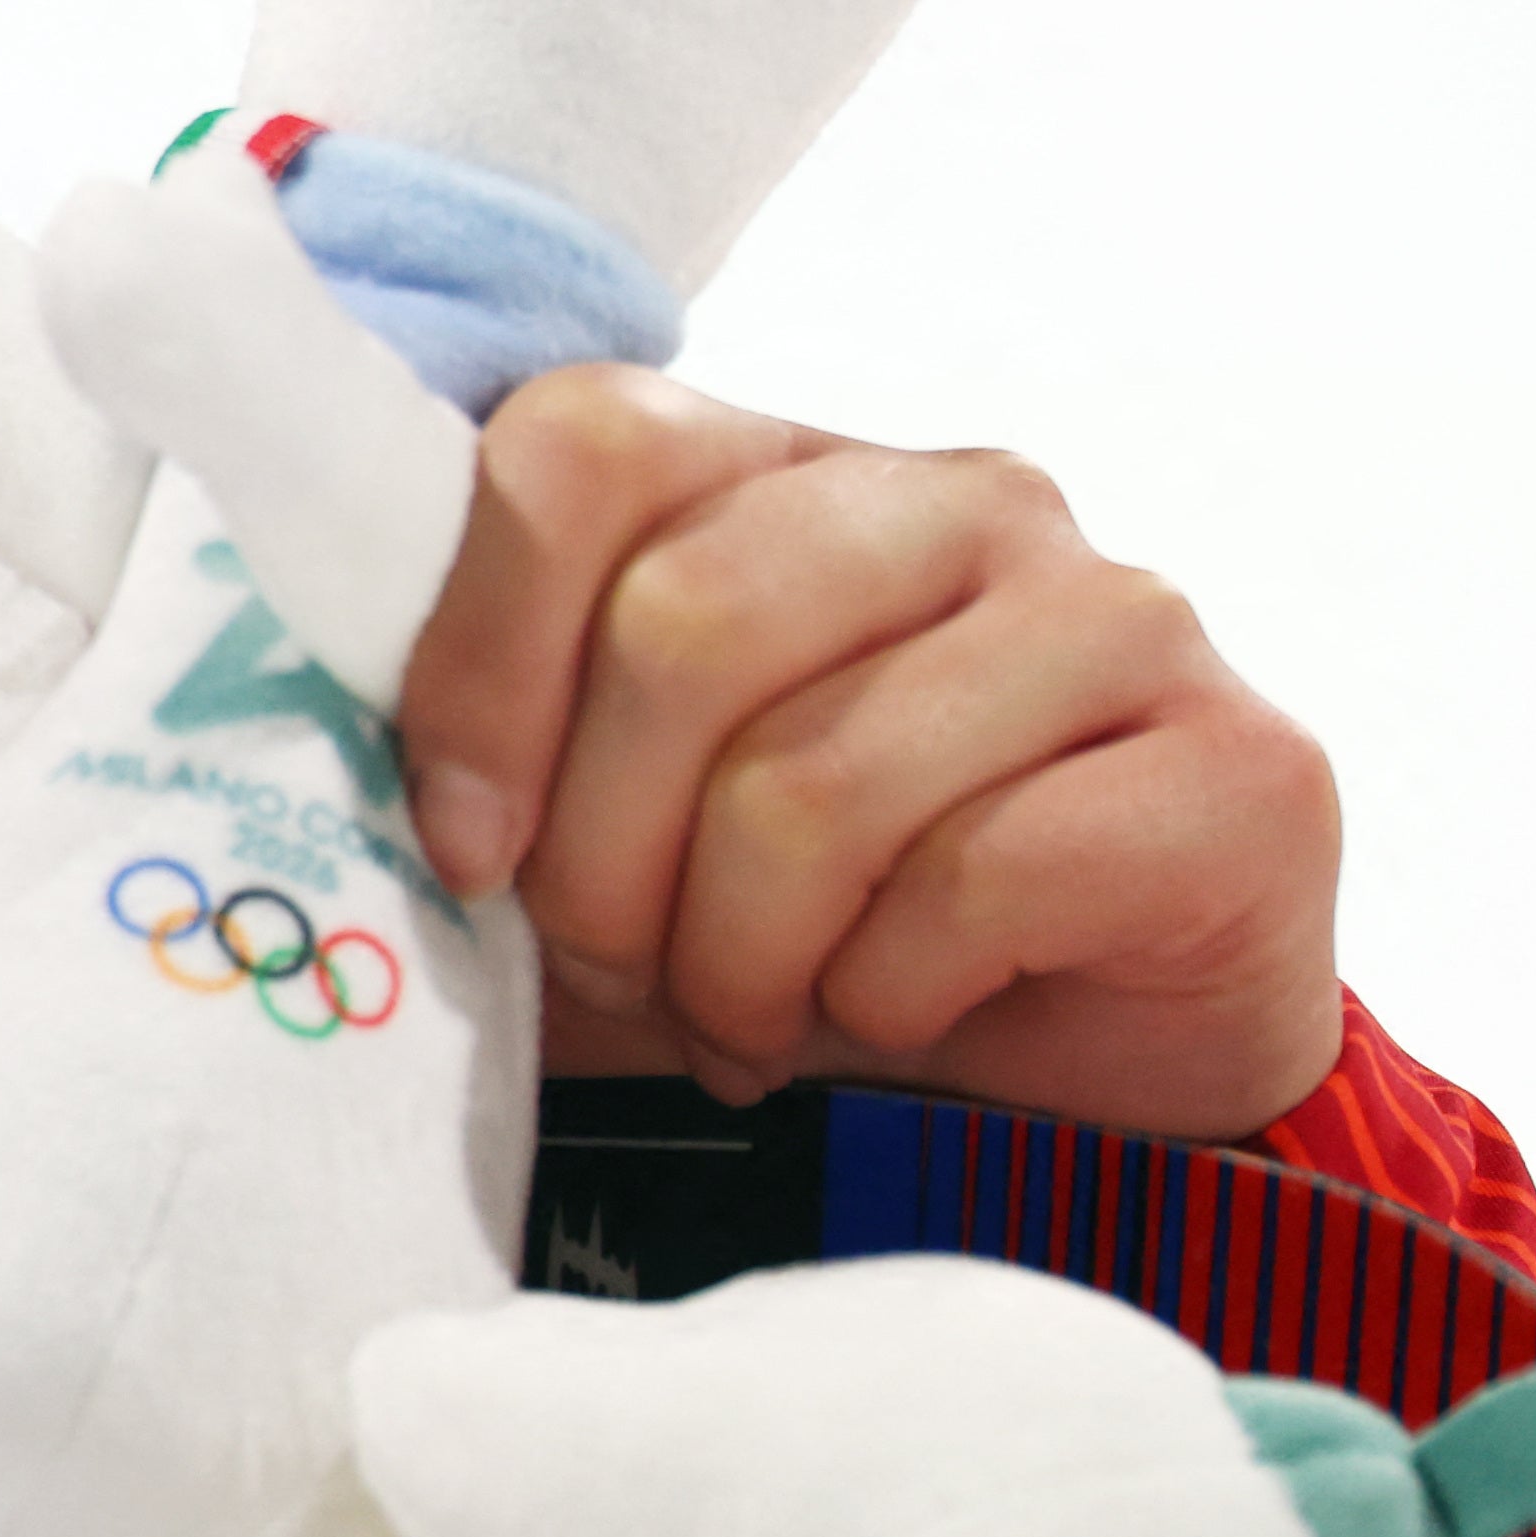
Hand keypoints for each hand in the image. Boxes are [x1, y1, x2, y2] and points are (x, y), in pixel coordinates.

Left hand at [390, 371, 1342, 1137]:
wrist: (1088, 1091)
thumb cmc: (807, 936)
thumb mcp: (610, 835)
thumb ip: (490, 752)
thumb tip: (295, 741)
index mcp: (779, 474)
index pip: (583, 445)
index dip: (481, 656)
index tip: (462, 844)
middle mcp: (957, 498)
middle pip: (688, 623)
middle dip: (609, 857)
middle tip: (627, 971)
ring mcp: (1116, 611)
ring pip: (818, 776)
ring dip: (741, 956)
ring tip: (750, 1017)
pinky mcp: (1241, 762)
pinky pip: (977, 879)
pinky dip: (891, 995)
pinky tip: (902, 1016)